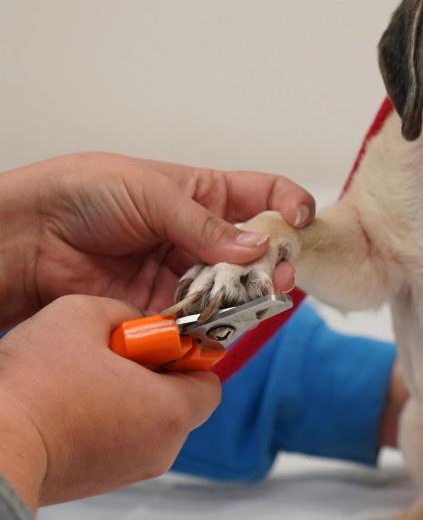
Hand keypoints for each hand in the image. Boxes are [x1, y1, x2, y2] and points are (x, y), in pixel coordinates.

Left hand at [0, 153, 315, 325]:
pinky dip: (211, 327)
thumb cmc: (81, 192)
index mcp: (203, 193)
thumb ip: (204, 224)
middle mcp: (198, 235)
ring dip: (246, 298)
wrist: (25, 237)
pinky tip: (218, 326)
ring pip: (231, 289)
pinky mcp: (159, 309)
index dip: (288, 206)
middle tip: (279, 277)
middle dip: (274, 263)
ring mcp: (180, 273)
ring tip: (253, 303)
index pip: (262, 196)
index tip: (299, 221)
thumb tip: (255, 245)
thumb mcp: (151, 193)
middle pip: (255, 251)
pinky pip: (196, 321)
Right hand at [0, 295, 220, 508]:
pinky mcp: (98, 480)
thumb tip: (134, 321)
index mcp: (172, 410)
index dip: (187, 353)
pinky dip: (106, 418)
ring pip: (148, 420)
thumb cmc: (38, 385)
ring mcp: (129, 469)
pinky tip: (71, 401)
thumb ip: (125, 310)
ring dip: (127, 394)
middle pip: (179, 399)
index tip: (157, 339)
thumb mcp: (84, 313)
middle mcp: (161, 447)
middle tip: (116, 353)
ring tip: (86, 376)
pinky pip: (120, 439)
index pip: (209, 379)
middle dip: (154, 371)